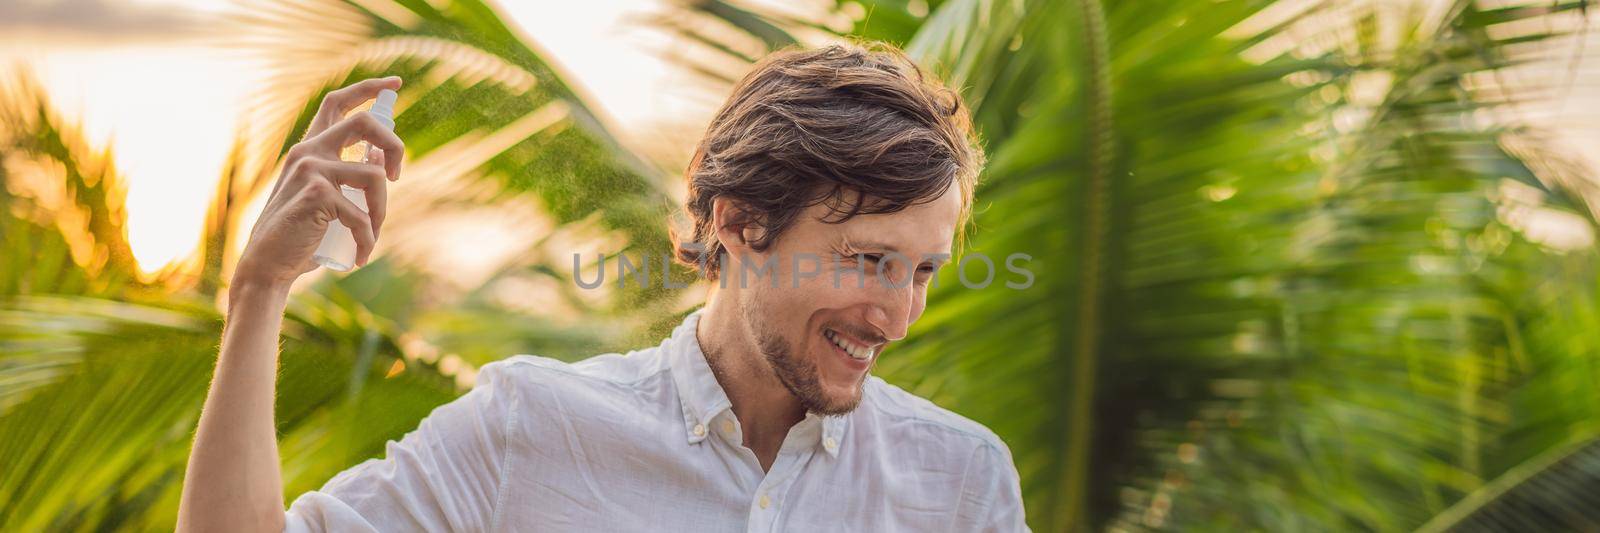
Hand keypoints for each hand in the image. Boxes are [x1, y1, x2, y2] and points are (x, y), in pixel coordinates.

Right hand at [233, 77, 404, 288]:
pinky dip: (367, 240)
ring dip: (381, 212)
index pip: (337, 103)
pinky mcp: (317, 194)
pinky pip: (362, 215)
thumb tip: (381, 159)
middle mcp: (308, 151)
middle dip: (394, 145)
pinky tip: (359, 257)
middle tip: (396, 176)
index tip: (396, 84)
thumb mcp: (327, 198)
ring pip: (374, 177)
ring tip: (370, 236)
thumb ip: (349, 177)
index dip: (368, 89)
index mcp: (309, 148)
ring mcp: (311, 170)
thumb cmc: (300, 233)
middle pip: (365, 123)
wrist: (268, 265)